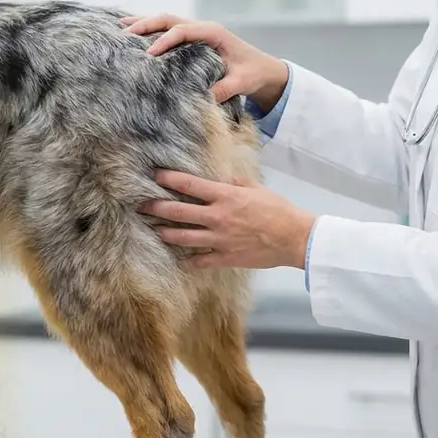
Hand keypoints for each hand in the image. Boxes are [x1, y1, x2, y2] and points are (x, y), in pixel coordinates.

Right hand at [121, 13, 290, 107]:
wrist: (264, 69)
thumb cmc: (253, 73)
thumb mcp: (241, 82)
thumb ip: (223, 88)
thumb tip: (202, 99)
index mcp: (214, 33)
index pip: (183, 31)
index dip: (165, 40)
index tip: (149, 54)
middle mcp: (203, 28)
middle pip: (170, 19)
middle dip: (146, 24)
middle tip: (125, 33)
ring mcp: (197, 32)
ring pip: (166, 21)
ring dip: (144, 22)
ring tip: (120, 26)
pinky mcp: (193, 40)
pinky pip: (168, 30)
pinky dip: (150, 29)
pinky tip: (134, 32)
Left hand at [137, 169, 316, 270]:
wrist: (295, 238)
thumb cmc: (279, 210)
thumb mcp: (258, 189)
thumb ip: (238, 183)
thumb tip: (224, 179)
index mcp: (225, 197)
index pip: (190, 185)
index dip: (169, 179)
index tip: (155, 176)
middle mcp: (217, 217)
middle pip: (178, 212)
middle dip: (156, 208)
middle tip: (141, 206)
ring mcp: (219, 239)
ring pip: (183, 237)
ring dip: (166, 233)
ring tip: (156, 231)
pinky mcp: (225, 257)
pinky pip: (200, 261)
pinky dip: (188, 261)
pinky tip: (180, 260)